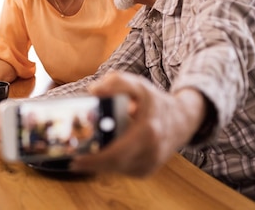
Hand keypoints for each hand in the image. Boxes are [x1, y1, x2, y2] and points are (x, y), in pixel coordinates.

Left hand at [69, 71, 205, 176]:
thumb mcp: (137, 85)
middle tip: (72, 160)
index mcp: (148, 131)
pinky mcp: (147, 170)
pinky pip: (123, 170)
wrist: (181, 120)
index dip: (95, 160)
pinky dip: (110, 163)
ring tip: (84, 154)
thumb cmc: (154, 101)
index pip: (117, 153)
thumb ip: (116, 82)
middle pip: (114, 165)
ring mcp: (150, 164)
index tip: (76, 159)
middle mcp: (151, 151)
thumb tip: (93, 91)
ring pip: (117, 169)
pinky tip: (103, 153)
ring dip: (99, 163)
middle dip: (91, 164)